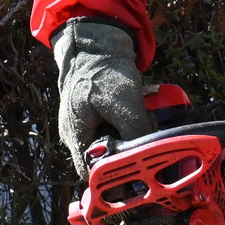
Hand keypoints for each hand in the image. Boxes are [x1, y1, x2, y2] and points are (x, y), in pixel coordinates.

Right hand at [54, 19, 154, 175]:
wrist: (96, 43)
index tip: (137, 180)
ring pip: (115, 146)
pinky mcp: (100, 118)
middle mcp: (78, 137)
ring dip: (133, 140)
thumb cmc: (101, 70)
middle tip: (148, 148)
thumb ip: (134, 130)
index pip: (92, 175)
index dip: (112, 182)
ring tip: (146, 126)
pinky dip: (132, 128)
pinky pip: (118, 132)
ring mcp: (88, 127)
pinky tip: (142, 116)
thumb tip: (147, 156)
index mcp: (76, 137)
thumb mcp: (122, 101)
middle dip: (128, 156)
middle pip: (105, 162)